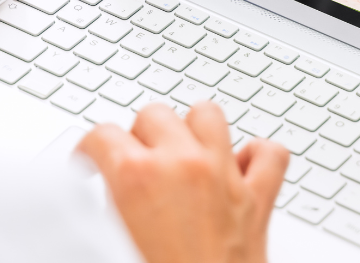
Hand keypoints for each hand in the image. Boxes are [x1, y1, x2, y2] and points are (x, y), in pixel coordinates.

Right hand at [77, 102, 288, 262]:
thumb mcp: (111, 245)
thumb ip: (105, 213)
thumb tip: (101, 199)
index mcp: (136, 179)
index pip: (102, 134)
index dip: (89, 150)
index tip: (89, 162)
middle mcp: (182, 166)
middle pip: (155, 114)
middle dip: (139, 136)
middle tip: (133, 163)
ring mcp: (224, 177)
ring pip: (208, 115)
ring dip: (193, 130)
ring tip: (181, 153)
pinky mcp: (258, 198)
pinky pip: (269, 152)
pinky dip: (255, 156)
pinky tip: (238, 168)